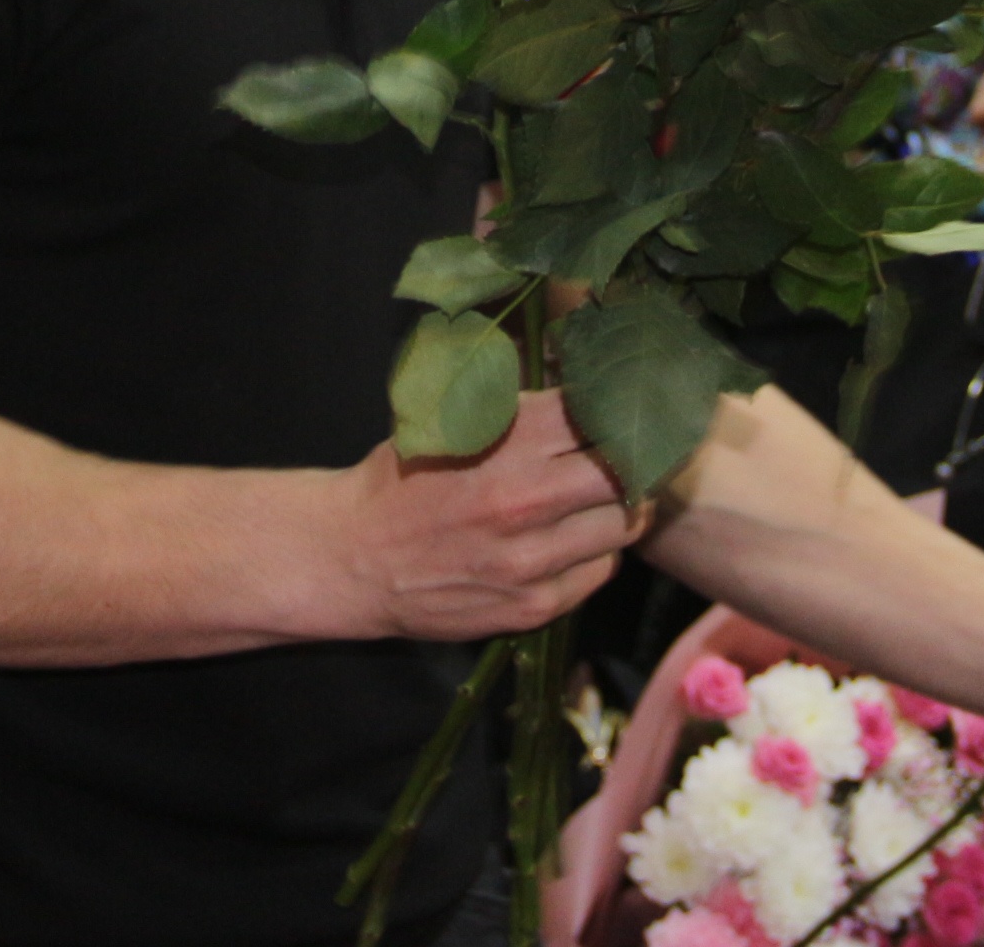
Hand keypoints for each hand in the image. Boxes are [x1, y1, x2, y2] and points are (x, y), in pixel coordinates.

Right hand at [334, 388, 639, 640]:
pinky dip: (595, 552)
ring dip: (619, 508)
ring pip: (623, 525)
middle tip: (626, 455)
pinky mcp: (532, 605)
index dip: (612, 409)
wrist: (353, 558)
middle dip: (630, 459)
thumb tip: (578, 379)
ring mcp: (531, 559)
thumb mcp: (447, 422)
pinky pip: (599, 571)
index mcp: (505, 441)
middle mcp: (524, 499)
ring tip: (600, 499)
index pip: (598, 413)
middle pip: (624, 471)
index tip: (617, 411)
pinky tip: (572, 540)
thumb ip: (512, 405)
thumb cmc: (402, 479)